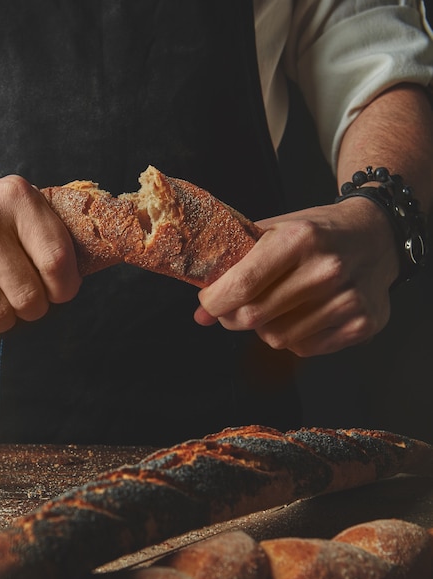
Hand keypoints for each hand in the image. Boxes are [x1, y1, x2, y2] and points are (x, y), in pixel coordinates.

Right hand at [0, 173, 81, 343]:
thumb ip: (42, 234)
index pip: (57, 259)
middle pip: (29, 297)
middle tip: (19, 300)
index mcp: (15, 198)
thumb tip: (72, 282)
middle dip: (29, 309)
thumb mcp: (7, 204)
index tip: (57, 293)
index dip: (64, 288)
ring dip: (0, 322)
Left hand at [194, 197, 399, 356]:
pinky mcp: (361, 324)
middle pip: (254, 317)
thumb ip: (234, 266)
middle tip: (232, 308)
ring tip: (274, 305)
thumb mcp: (275, 231)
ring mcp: (346, 300)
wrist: (377, 236)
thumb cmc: (318, 233)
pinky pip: (304, 348)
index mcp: (300, 238)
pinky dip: (292, 336)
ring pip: (276, 338)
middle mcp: (326, 269)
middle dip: (231, 317)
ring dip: (263, 328)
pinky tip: (301, 314)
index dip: (215, 300)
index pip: (242, 284)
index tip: (207, 301)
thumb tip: (201, 314)